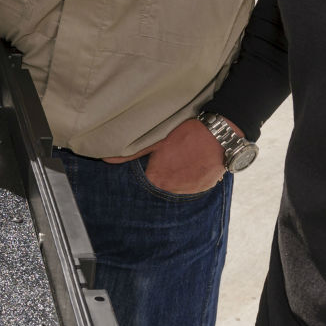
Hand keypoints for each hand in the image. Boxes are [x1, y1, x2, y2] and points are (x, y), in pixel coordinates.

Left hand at [104, 118, 225, 195]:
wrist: (220, 135)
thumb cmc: (186, 134)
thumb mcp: (156, 141)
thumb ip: (131, 153)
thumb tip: (105, 159)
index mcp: (156, 179)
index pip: (143, 183)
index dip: (146, 171)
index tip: (150, 164)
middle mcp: (171, 190)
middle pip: (159, 187)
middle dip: (161, 176)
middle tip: (169, 160)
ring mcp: (189, 191)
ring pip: (176, 187)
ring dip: (176, 178)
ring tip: (182, 161)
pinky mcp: (203, 189)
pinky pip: (192, 187)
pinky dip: (191, 179)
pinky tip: (193, 165)